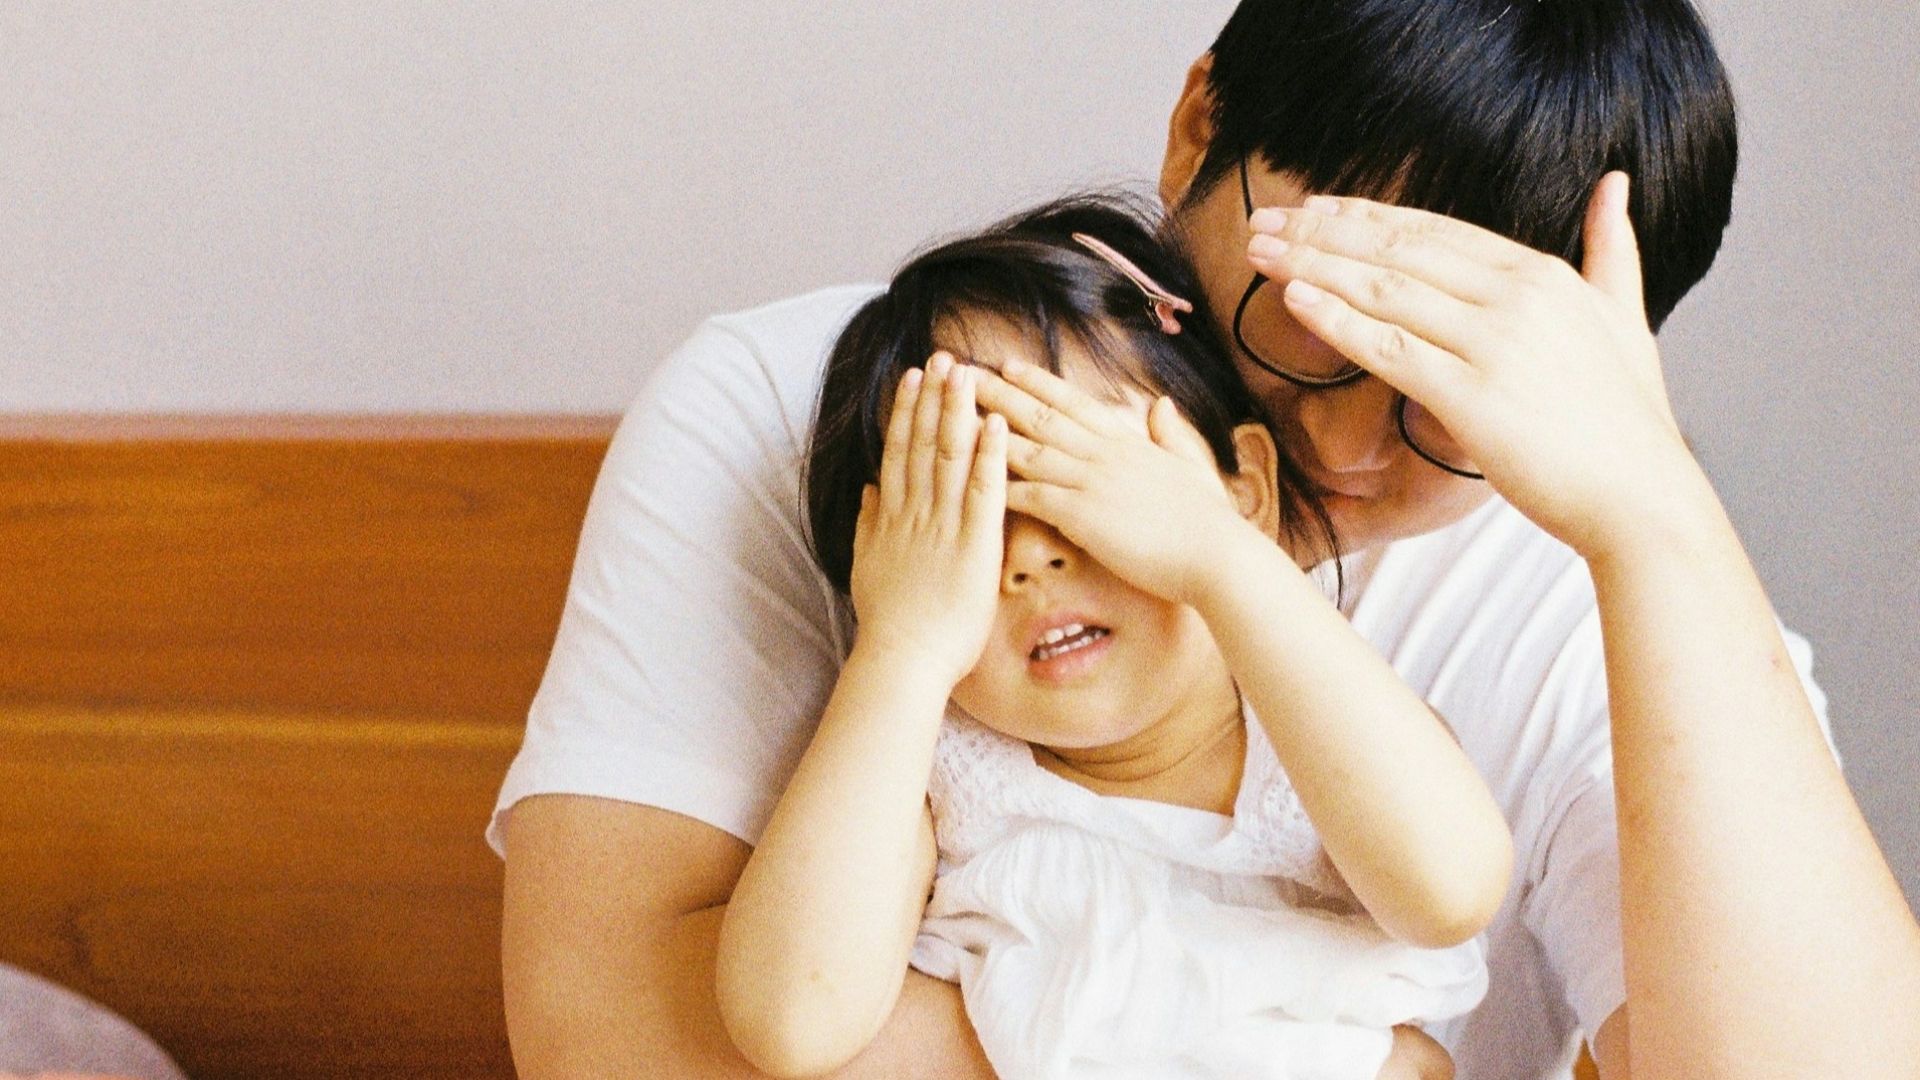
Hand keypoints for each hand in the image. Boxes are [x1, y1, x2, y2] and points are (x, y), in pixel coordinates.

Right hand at [850, 353, 1007, 685]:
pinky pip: (982, 492)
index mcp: (893, 517)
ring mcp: (943, 526)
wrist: (903, 659)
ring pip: (949, 457)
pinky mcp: (973, 546)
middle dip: (933, 397)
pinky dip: (988, 455)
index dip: (906, 411)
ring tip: (966, 372)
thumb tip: (870, 490)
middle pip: (923, 443)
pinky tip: (995, 423)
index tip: (912, 377)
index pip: (900, 452)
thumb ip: (869, 525)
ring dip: (958, 411)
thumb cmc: (890, 623)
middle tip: (943, 356)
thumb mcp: (867, 566)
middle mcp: (915, 513)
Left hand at [975, 358, 1256, 605]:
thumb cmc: (1209, 522)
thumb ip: (1171, 435)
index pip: (1074, 403)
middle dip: (998, 392)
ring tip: (952, 414)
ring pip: (1028, 448)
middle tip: (961, 373)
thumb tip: (1162, 405)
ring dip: (987, 430)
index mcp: (1127, 442)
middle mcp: (1104, 453)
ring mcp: (1091, 481)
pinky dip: (1001, 483)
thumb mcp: (1192, 466)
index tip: (1008, 364)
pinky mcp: (1083, 515)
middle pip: (1040, 415)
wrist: (1219, 556)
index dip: (1038, 382)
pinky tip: (970, 476)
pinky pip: (1032, 494)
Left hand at [1247, 172, 1706, 557]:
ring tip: (1262, 253)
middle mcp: (1516, 296)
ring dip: (1313, 265)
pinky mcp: (1471, 396)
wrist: (1641, 496)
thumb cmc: (1626, 420)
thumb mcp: (1626, 316)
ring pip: (1383, 290)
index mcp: (1542, 274)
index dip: (1366, 216)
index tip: (1315, 208)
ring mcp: (1494, 343)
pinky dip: (1336, 319)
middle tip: (1266, 221)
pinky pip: (1388, 348)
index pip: (1434, 230)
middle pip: (1398, 250)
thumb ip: (1612, 249)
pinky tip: (1293, 300)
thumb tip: (1615, 184)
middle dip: (1323, 232)